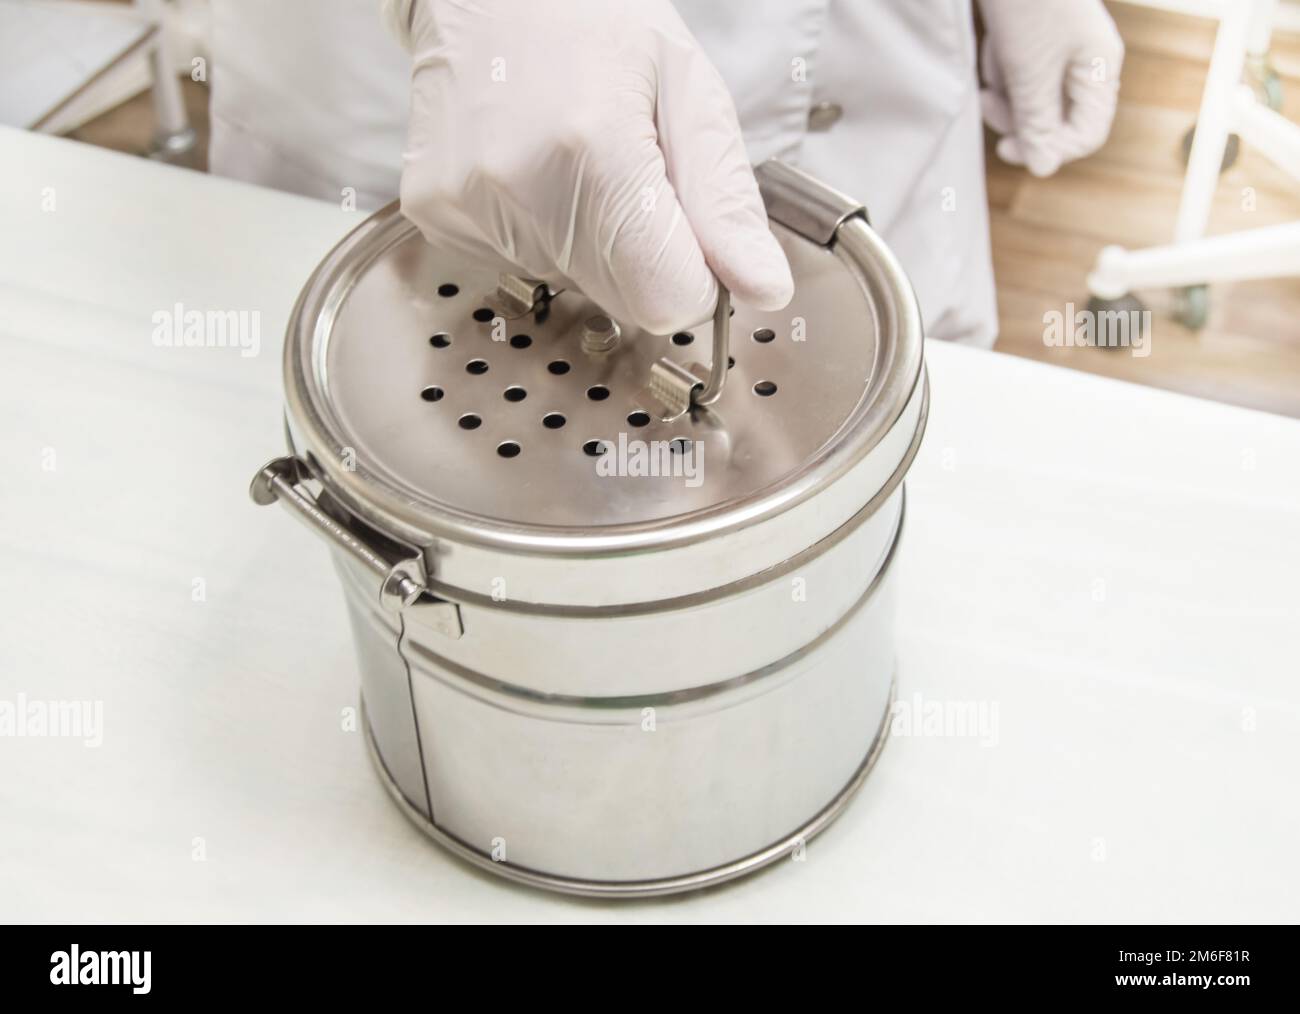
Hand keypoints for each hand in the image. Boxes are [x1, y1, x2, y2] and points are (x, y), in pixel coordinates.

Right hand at [386, 0, 792, 334]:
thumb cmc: (590, 18)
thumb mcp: (689, 89)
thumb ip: (726, 202)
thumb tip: (762, 287)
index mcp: (596, 151)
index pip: (664, 298)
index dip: (690, 276)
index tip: (685, 230)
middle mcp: (519, 186)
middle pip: (617, 299)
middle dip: (640, 255)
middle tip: (625, 174)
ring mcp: (467, 204)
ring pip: (568, 284)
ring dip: (585, 241)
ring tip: (569, 156)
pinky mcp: (434, 214)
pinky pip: (517, 265)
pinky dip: (536, 231)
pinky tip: (528, 166)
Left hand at [978, 0, 1124, 176]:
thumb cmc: (1027, 1)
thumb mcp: (1029, 70)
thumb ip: (1038, 122)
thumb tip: (1044, 170)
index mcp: (1099, 68)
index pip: (1086, 134)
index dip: (1050, 148)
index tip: (1009, 147)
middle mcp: (1085, 60)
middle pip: (1055, 119)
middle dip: (1019, 117)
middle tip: (989, 107)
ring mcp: (1059, 48)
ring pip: (1031, 97)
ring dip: (1005, 90)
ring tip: (995, 60)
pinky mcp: (1034, 37)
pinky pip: (1016, 72)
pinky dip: (999, 67)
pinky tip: (992, 45)